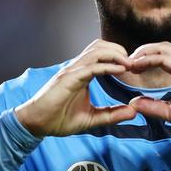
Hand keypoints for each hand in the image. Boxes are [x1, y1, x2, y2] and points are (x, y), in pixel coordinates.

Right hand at [15, 39, 136, 136]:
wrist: (36, 124)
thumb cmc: (59, 119)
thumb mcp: (92, 118)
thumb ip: (112, 114)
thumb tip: (133, 112)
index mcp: (83, 73)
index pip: (103, 53)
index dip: (120, 56)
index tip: (135, 67)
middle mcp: (78, 68)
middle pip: (101, 45)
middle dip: (120, 50)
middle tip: (135, 63)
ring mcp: (72, 71)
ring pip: (97, 51)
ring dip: (116, 54)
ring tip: (130, 64)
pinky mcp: (68, 78)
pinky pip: (91, 67)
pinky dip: (107, 66)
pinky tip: (120, 70)